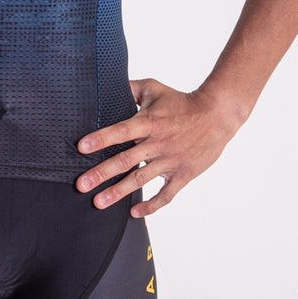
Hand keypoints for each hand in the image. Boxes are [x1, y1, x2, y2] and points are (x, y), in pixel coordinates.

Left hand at [75, 79, 240, 217]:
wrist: (216, 116)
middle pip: (125, 160)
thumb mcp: (154, 89)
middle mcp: (158, 143)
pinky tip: (134, 213)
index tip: (82, 147)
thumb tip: (105, 85)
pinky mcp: (183, 174)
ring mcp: (170, 161)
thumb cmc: (181, 101)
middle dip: (101, 174)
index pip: (122, 131)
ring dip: (118, 193)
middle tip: (81, 185)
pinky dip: (151, 205)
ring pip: (141, 180)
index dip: (101, 138)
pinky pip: (166, 195)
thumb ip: (130, 89)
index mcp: (149, 122)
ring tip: (98, 203)